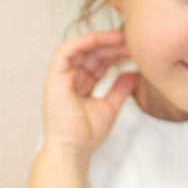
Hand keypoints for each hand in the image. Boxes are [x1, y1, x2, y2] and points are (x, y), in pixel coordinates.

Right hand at [41, 29, 137, 157]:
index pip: (99, 62)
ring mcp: (61, 77)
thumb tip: (133, 74)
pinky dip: (82, 42)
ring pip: (80, 49)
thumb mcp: (110, 108)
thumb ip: (120, 90)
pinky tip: (100, 38)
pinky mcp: (54, 77)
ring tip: (120, 38)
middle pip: (92, 54)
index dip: (115, 53)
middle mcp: (71, 79)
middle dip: (111, 45)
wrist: (73, 149)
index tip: (132, 50)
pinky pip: (66, 51)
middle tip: (131, 41)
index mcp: (81, 85)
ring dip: (100, 40)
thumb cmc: (86, 135)